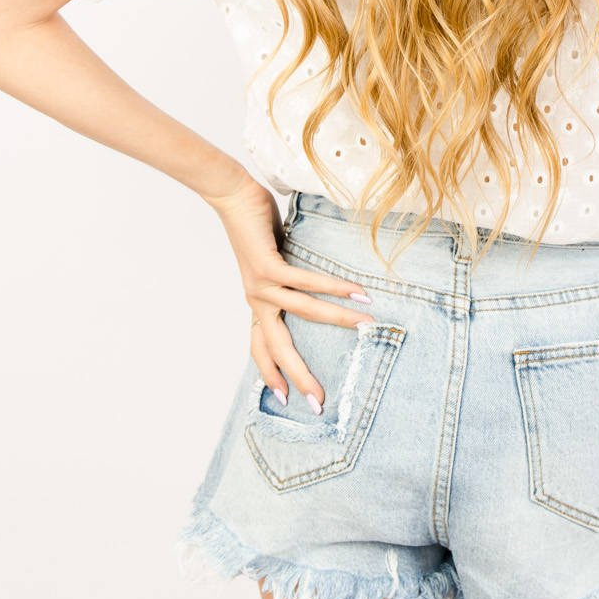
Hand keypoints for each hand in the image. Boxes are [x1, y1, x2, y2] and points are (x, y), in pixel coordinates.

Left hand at [201, 169, 372, 411]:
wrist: (231, 196)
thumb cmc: (255, 225)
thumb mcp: (273, 260)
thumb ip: (290, 279)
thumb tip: (318, 285)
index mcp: (257, 302)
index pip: (261, 346)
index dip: (271, 373)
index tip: (285, 399)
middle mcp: (257, 299)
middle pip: (278, 347)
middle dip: (299, 376)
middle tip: (319, 402)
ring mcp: (260, 285)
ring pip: (303, 313)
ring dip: (338, 319)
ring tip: (367, 325)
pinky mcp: (267, 266)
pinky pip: (305, 282)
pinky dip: (333, 287)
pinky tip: (356, 290)